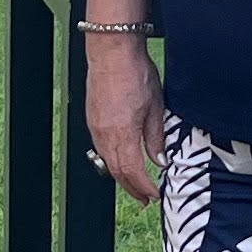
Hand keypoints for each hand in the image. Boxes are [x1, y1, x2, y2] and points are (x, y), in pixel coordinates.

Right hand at [85, 37, 168, 205]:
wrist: (112, 52)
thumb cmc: (135, 73)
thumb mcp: (156, 107)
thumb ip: (155, 137)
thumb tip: (159, 161)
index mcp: (123, 133)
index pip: (133, 172)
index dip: (144, 188)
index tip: (155, 196)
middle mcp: (105, 135)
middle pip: (117, 172)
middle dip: (132, 188)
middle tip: (145, 199)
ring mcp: (96, 128)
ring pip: (108, 163)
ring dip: (122, 178)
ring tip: (135, 187)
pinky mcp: (93, 121)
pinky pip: (102, 150)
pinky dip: (113, 162)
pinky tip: (122, 163)